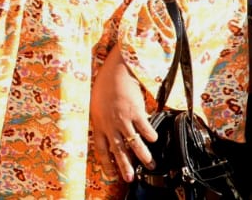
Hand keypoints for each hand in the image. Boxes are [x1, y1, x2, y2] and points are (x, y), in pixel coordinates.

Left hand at [90, 49, 156, 182]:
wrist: (115, 72)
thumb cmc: (105, 87)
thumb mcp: (97, 107)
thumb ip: (103, 122)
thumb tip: (112, 135)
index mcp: (98, 123)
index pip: (100, 148)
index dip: (106, 163)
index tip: (111, 174)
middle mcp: (109, 124)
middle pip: (118, 150)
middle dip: (124, 167)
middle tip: (130, 179)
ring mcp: (123, 119)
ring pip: (134, 144)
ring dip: (143, 157)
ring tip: (150, 165)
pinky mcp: (135, 113)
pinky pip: (145, 130)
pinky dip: (151, 136)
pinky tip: (154, 139)